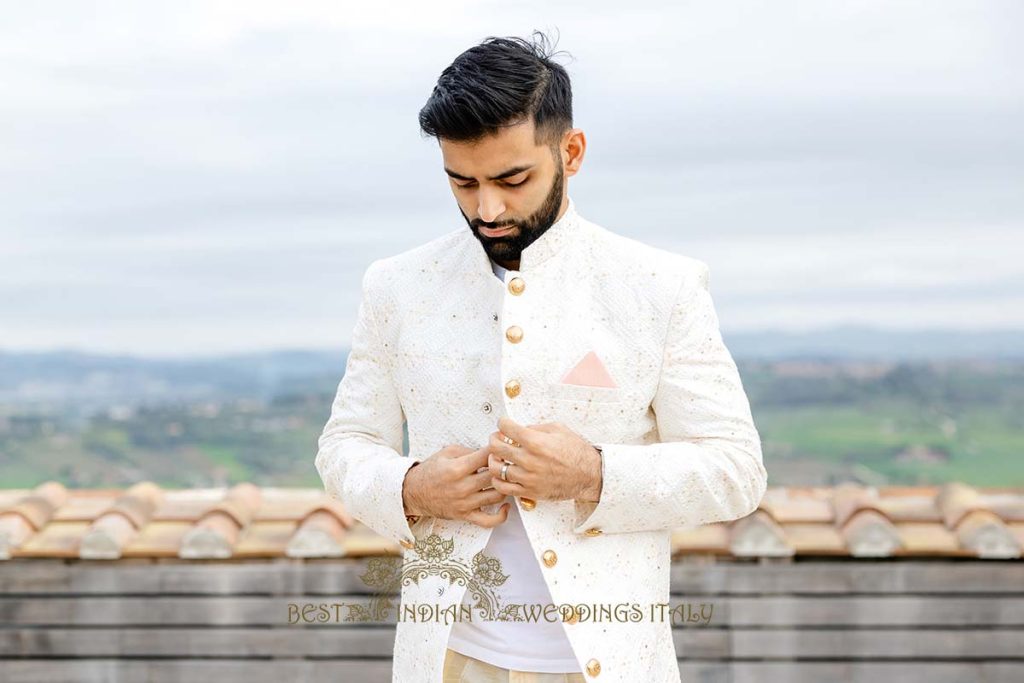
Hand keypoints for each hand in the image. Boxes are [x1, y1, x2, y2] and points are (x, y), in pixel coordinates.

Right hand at [402, 444, 510, 527]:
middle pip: (495, 476)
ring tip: (505, 480)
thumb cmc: (431, 471)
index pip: (486, 457)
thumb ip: (469, 450)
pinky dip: (501, 515)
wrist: (413, 492)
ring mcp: (465, 503)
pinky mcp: (466, 516)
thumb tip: (490, 450)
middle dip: (504, 468)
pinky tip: (505, 504)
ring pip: (497, 496)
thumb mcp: (446, 452)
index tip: (503, 447)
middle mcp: (462, 487)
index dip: (498, 449)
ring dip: (505, 487)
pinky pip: (489, 521)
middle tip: (508, 463)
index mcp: (457, 468)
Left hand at [486, 416, 602, 502]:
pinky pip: (503, 488)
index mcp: (536, 442)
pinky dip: (498, 480)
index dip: (502, 423)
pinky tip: (503, 474)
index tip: (504, 423)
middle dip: (494, 439)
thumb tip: (519, 429)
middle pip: (495, 447)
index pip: (506, 428)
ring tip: (499, 457)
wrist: (589, 475)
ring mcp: (528, 478)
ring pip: (496, 468)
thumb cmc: (576, 452)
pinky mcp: (529, 492)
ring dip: (494, 460)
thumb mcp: (558, 429)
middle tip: (497, 438)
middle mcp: (529, 460)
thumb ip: (535, 428)